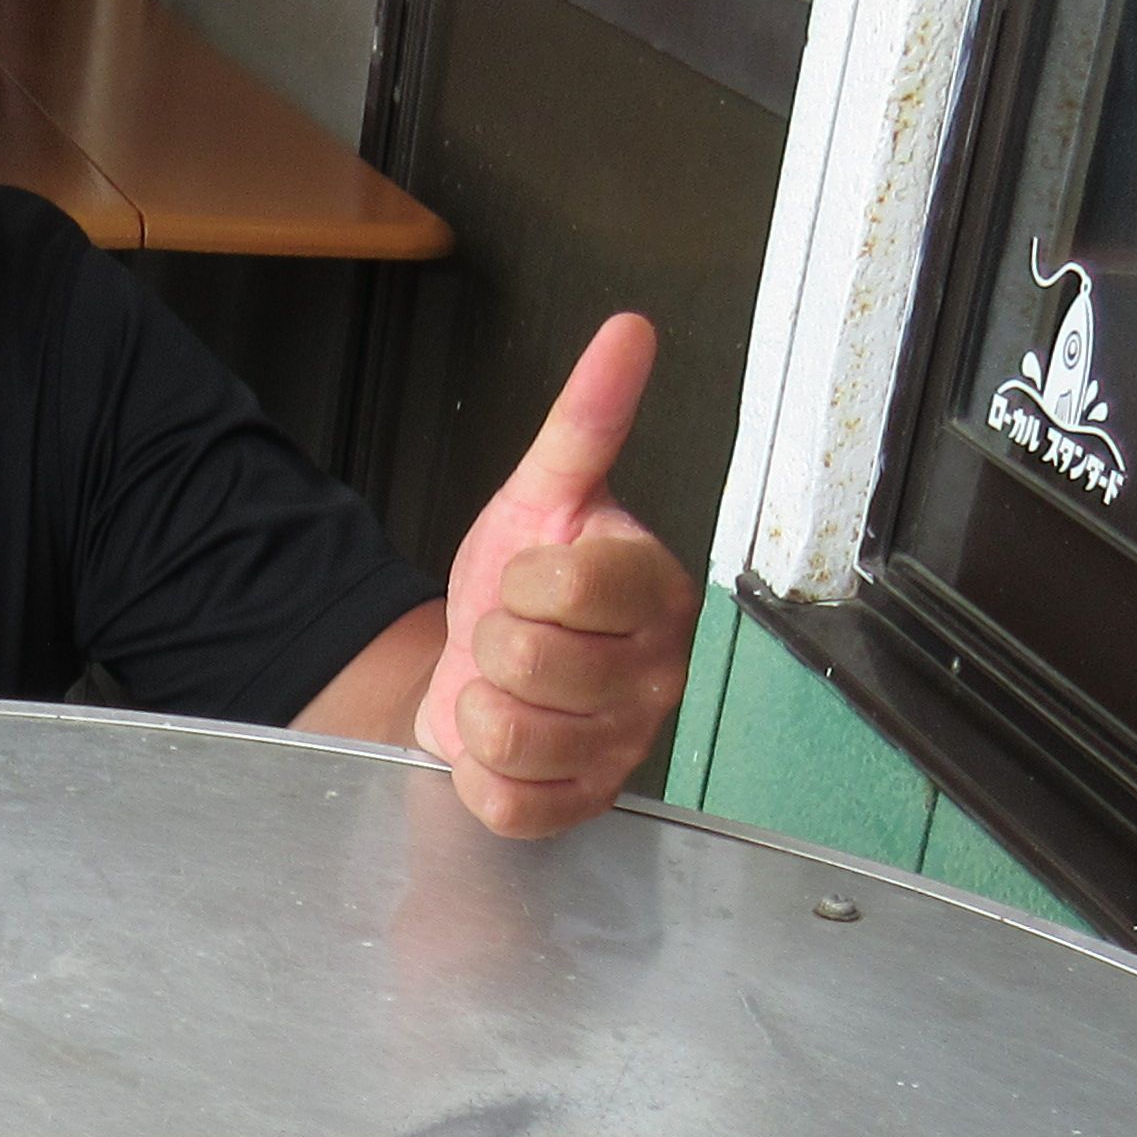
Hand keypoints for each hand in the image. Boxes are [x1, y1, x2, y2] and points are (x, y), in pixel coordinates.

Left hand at [413, 312, 699, 839]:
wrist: (483, 667)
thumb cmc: (524, 584)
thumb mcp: (543, 493)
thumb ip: (586, 419)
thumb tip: (628, 332)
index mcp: (656, 591)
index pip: (569, 585)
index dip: (520, 579)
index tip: (528, 578)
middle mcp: (657, 673)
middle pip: (530, 661)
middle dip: (493, 642)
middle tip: (512, 636)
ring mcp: (624, 745)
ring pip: (514, 733)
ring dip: (481, 706)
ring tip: (505, 687)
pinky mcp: (582, 804)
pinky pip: (509, 801)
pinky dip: (480, 772)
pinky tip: (500, 742)